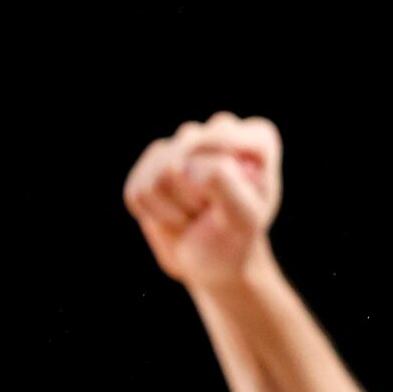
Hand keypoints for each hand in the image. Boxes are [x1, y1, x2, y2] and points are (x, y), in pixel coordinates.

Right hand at [123, 113, 284, 290]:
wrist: (212, 260)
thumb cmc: (235, 238)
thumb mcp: (243, 217)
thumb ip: (222, 183)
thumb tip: (179, 165)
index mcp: (255, 137)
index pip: (222, 140)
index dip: (218, 180)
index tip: (233, 203)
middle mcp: (219, 130)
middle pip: (185, 154)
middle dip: (195, 194)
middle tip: (212, 211)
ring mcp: (182, 143)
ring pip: (159, 173)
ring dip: (175, 207)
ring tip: (194, 213)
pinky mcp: (150, 163)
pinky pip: (137, 191)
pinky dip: (154, 214)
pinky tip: (174, 214)